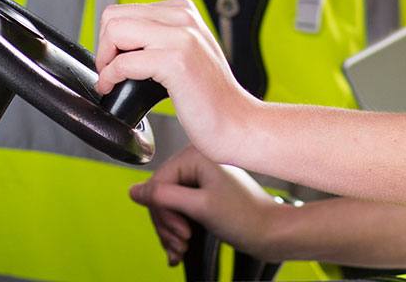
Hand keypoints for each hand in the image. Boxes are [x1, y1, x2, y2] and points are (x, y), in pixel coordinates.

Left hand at [93, 0, 259, 159]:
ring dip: (104, 60)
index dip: (110, 39)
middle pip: (114, 16)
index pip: (123, 10)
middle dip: (102, 47)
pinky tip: (114, 89)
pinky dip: (111, 77)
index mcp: (182, 11)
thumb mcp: (184, 53)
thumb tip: (115, 40)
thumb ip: (157, 39)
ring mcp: (181, 37)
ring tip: (111, 80)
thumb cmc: (208, 98)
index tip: (113, 62)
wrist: (237, 123)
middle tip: (109, 72)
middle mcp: (183, 18)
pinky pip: (124, 62)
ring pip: (115, 31)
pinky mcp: (176, 61)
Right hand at [129, 147, 288, 264]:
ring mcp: (199, 178)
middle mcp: (196, 162)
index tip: (179, 232)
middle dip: (166, 225)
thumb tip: (133, 191)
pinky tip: (179, 249)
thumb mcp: (200, 206)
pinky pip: (178, 211)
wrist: (272, 233)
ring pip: (167, 207)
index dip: (162, 212)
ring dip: (170, 233)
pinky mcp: (202, 194)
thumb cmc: (246, 217)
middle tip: (180, 244)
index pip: (157, 183)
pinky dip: (177, 232)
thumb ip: (163, 197)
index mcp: (196, 155)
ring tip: (181, 249)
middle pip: (160, 197)